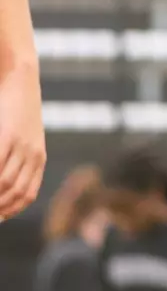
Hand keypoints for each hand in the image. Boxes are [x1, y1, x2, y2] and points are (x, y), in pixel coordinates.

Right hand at [0, 64, 44, 218]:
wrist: (22, 80)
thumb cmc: (17, 110)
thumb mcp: (24, 137)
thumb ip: (17, 158)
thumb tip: (6, 182)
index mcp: (38, 157)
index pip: (28, 194)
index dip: (11, 211)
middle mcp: (33, 154)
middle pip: (15, 193)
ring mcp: (21, 145)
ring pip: (4, 183)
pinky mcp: (7, 135)